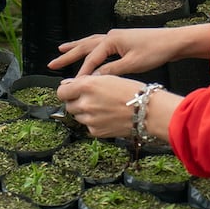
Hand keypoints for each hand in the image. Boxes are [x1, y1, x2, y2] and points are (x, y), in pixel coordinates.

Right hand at [52, 26, 207, 77]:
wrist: (172, 41)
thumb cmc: (155, 51)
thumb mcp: (133, 64)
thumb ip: (112, 71)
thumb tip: (94, 79)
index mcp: (111, 40)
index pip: (91, 59)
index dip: (82, 73)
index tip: (73, 85)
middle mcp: (110, 36)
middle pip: (84, 47)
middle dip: (68, 56)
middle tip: (52, 64)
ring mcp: (116, 37)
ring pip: (90, 43)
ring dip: (76, 48)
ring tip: (61, 50)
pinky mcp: (121, 40)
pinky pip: (99, 44)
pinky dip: (89, 47)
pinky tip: (87, 51)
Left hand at [57, 75, 181, 140]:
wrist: (148, 111)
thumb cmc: (132, 92)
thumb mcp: (108, 78)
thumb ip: (85, 81)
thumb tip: (68, 85)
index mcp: (88, 86)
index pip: (62, 91)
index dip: (66, 90)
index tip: (70, 91)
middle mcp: (86, 103)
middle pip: (68, 105)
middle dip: (76, 102)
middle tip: (90, 99)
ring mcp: (90, 119)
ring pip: (77, 116)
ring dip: (84, 112)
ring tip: (102, 107)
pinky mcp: (96, 131)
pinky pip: (87, 126)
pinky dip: (93, 122)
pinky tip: (107, 117)